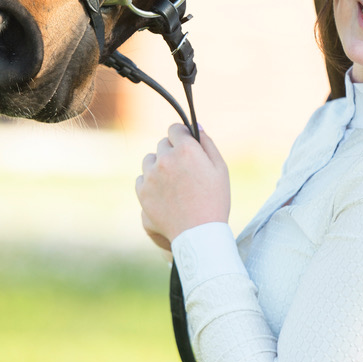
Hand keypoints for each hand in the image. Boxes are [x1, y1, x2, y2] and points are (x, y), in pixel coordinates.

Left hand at [135, 124, 229, 244]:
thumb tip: (196, 127)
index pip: (174, 129)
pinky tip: (164, 194)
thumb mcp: (220, 169)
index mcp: (186, 150)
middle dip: (172, 151)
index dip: (181, 136)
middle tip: (184, 169)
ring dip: (159, 165)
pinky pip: (141, 178)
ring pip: (150, 160)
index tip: (185, 144)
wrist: (199, 234)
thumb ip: (207, 144)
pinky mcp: (142, 192)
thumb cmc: (214, 201)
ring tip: (173, 183)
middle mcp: (165, 159)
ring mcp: (151, 176)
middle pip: (162, 144)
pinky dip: (150, 182)